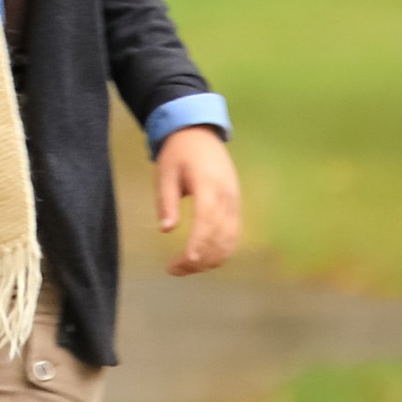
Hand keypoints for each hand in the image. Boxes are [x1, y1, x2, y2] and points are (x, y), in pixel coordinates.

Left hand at [156, 128, 240, 275]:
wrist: (200, 133)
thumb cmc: (178, 152)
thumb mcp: (165, 173)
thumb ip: (167, 201)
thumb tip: (166, 230)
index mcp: (208, 185)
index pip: (207, 220)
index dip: (199, 243)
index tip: (186, 261)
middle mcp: (227, 196)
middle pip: (220, 236)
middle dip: (199, 259)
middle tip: (173, 269)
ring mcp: (235, 202)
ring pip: (230, 240)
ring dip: (210, 259)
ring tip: (185, 267)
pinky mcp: (236, 206)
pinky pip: (234, 235)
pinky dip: (221, 251)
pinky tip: (203, 259)